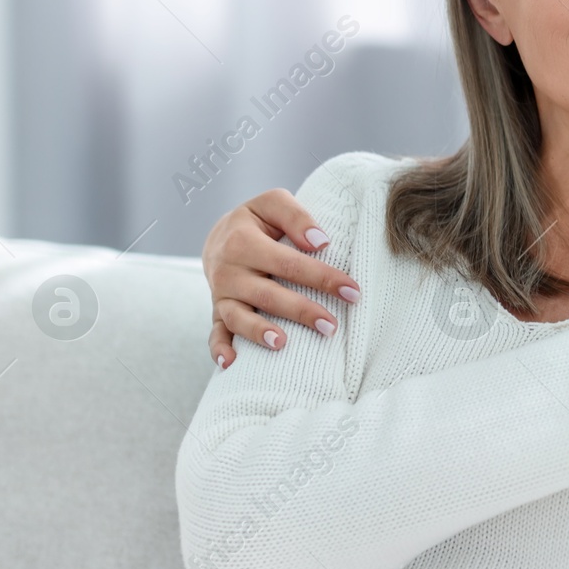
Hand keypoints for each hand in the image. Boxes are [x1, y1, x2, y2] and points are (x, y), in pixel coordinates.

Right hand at [202, 189, 361, 368]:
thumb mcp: (272, 204)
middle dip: (302, 311)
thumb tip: (321, 242)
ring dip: (259, 333)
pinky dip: (220, 349)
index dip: (323, 278)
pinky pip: (215, 333)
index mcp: (243, 242)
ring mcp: (221, 294)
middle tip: (332, 326)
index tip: (353, 291)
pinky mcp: (216, 311)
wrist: (219, 236)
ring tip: (283, 343)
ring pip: (239, 318)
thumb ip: (296, 217)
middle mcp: (229, 271)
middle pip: (268, 295)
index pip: (290, 264)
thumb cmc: (257, 221)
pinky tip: (231, 364)